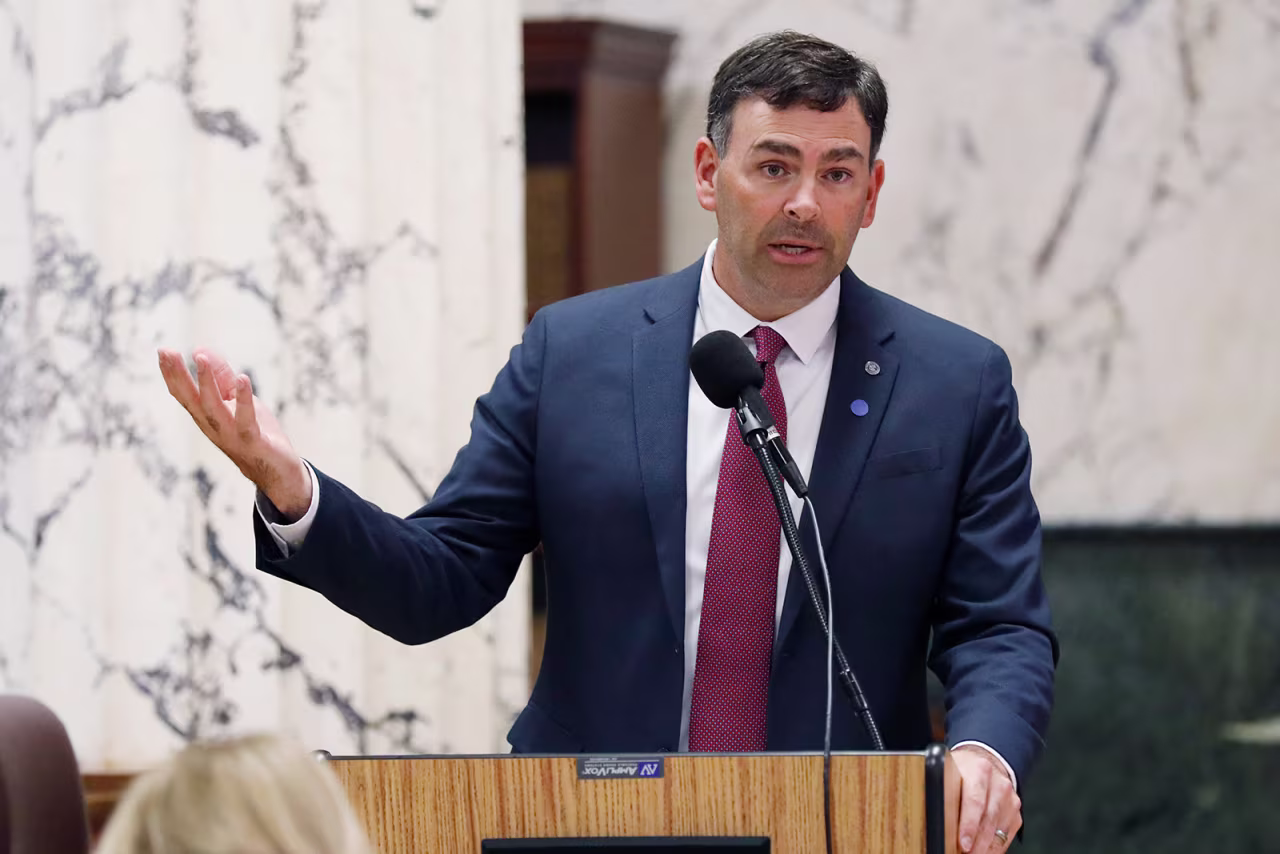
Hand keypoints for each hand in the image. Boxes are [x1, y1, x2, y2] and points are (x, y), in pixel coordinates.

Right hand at [157, 347, 310, 519]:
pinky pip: (245, 420)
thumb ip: (221, 377)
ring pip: (213, 409)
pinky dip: (244, 400)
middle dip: (178, 375)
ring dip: (206, 383)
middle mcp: (213, 427)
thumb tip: (200, 350)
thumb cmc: (255, 433)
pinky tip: (242, 379)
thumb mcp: (237, 400)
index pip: (184, 394)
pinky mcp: (252, 441)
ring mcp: (231, 435)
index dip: (172, 373)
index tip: (162, 350)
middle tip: (167, 351)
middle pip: (191, 400)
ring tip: (201, 359)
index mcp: (207, 416)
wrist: (277, 472)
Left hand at [952, 744, 1020, 852]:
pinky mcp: (1015, 812)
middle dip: (977, 843)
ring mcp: (1010, 799)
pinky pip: (1005, 836)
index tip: (963, 843)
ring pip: (998, 831)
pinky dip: (994, 848)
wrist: (983, 762)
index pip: (975, 800)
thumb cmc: (962, 770)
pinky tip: (983, 851)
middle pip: (988, 819)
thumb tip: (934, 815)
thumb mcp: (949, 771)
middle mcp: (998, 784)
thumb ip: (944, 790)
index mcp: (979, 770)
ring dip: (985, 848)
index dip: (969, 825)